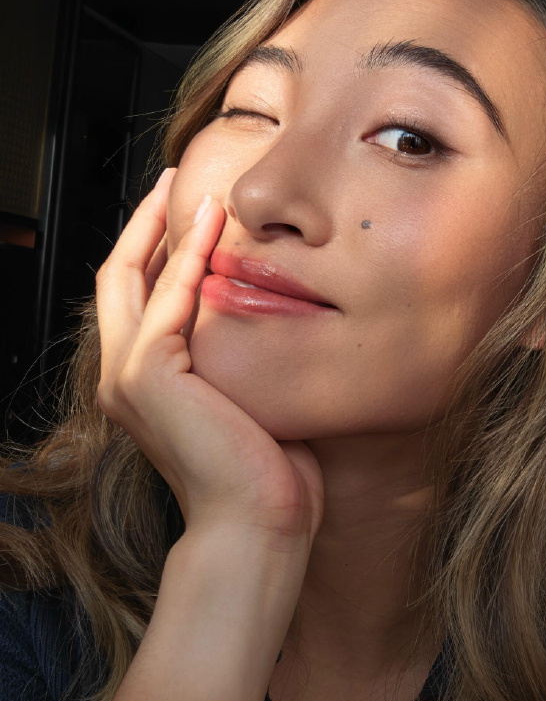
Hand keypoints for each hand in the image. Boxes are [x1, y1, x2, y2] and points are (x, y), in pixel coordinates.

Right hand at [96, 170, 323, 548]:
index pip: (138, 296)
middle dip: (144, 222)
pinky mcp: (147, 375)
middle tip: (174, 179)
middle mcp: (122, 378)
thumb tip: (272, 305)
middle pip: (118, 276)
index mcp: (144, 384)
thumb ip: (241, 350)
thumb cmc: (269, 473)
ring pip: (133, 277)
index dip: (155, 247)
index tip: (188, 207)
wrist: (259, 522)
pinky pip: (167, 299)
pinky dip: (187, 258)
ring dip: (163, 226)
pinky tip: (213, 227)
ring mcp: (127, 377)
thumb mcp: (251, 394)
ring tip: (194, 188)